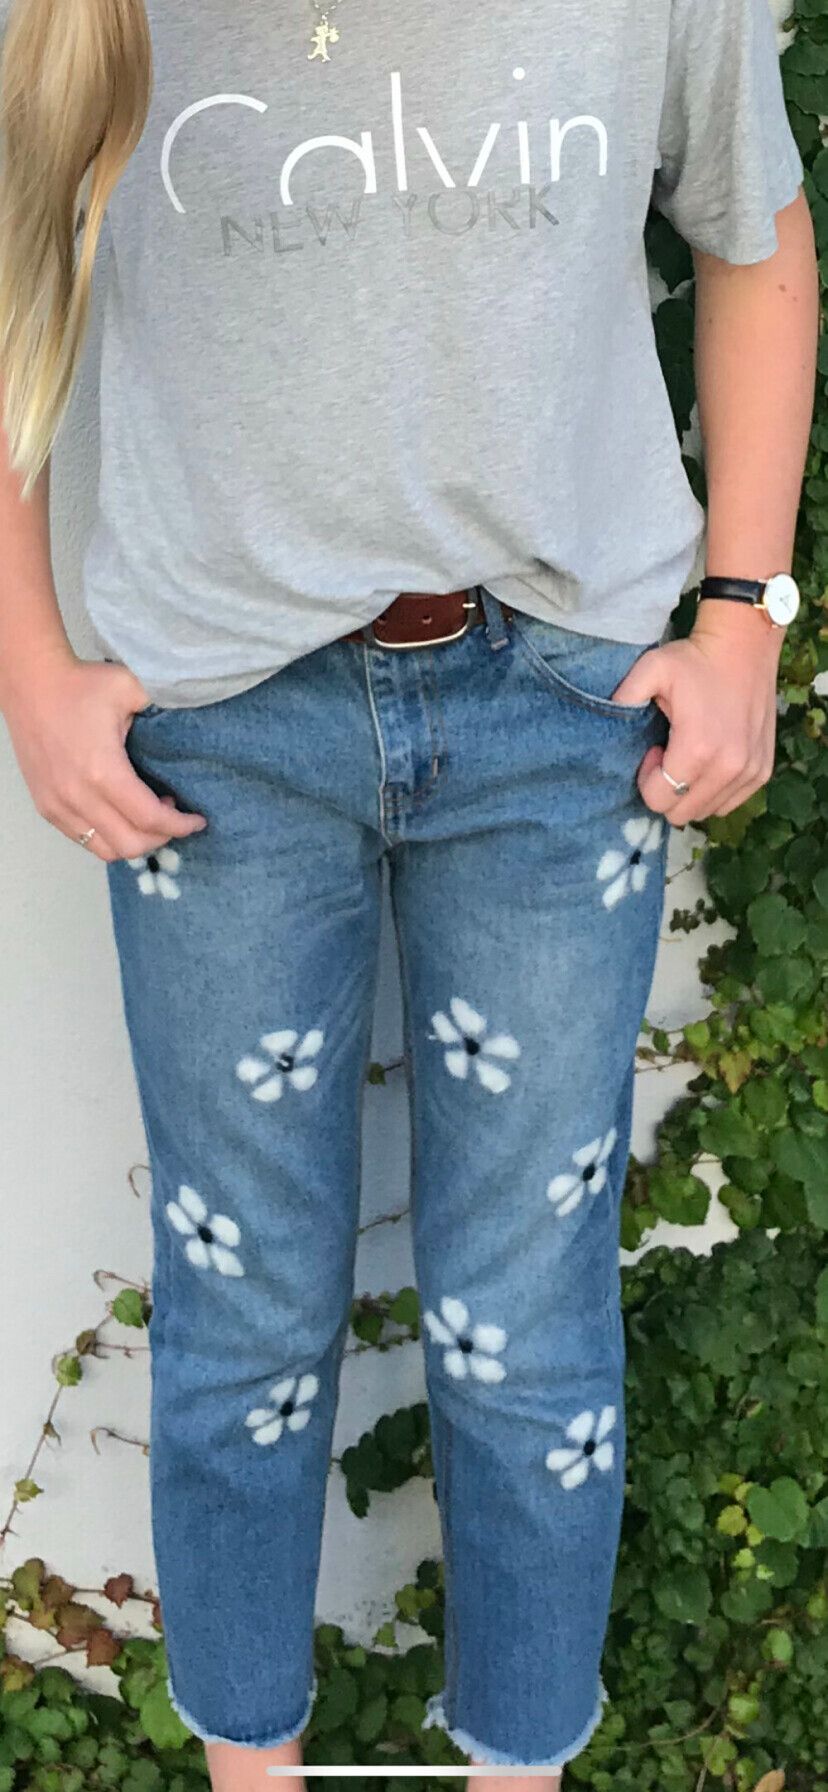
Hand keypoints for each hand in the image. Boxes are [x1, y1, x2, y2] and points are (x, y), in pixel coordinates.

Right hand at [2, 651, 207, 862]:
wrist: (31, 684)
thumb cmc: (81, 685)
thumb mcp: (129, 686)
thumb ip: (164, 706)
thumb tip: (195, 721)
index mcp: (103, 772)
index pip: (150, 819)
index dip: (180, 826)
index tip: (197, 820)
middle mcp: (78, 797)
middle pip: (131, 844)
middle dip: (161, 837)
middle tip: (174, 816)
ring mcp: (58, 806)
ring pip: (106, 850)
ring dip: (134, 842)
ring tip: (147, 817)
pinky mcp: (46, 807)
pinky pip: (83, 840)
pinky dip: (109, 837)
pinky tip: (120, 815)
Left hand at [610, 602, 781, 825]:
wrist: (745, 643)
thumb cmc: (694, 658)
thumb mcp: (650, 669)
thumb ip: (623, 699)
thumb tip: (602, 726)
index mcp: (697, 750)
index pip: (659, 800)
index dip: (647, 781)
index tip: (653, 750)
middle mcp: (728, 768)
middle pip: (682, 813)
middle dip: (667, 791)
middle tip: (669, 756)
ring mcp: (749, 771)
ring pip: (707, 811)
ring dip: (691, 792)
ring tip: (690, 756)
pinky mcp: (762, 770)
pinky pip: (731, 802)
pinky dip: (715, 791)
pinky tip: (710, 760)